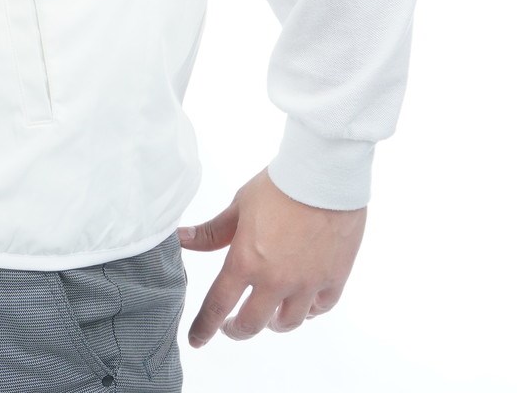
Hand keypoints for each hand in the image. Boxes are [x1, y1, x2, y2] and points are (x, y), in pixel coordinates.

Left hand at [177, 166, 365, 343]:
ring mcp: (306, 283)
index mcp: (246, 261)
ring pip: (287, 323)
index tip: (197, 340)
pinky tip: (301, 304)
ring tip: (267, 315)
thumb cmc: (278, 186)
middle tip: (231, 326)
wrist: (323, 176)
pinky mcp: (334, 279)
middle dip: (236, 330)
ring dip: (273, 323)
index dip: (204, 327)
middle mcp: (275, 280)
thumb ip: (212, 232)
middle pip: (251, 324)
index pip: (218, 305)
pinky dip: (308, 311)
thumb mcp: (239, 206)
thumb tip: (182, 239)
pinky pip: (319, 309)